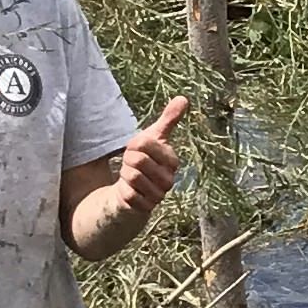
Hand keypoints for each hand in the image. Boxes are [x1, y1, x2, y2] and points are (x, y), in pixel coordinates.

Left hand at [111, 95, 187, 223]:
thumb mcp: (152, 138)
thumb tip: (183, 98)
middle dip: (127, 161)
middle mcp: (170, 179)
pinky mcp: (147, 208)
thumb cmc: (144, 161)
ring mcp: (159, 195)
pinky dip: (124, 191)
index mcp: (172, 160)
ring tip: (131, 178)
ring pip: (132, 176)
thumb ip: (168, 120)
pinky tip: (129, 192)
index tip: (136, 150)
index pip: (145, 144)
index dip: (133, 145)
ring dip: (124, 176)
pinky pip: (129, 195)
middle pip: (137, 160)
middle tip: (131, 165)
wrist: (135, 191)